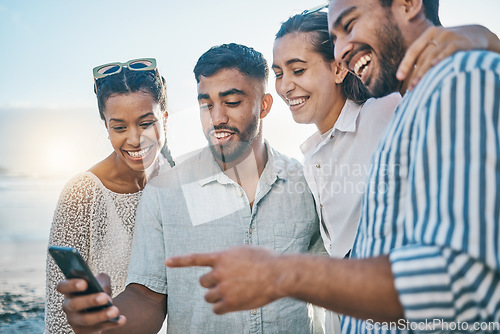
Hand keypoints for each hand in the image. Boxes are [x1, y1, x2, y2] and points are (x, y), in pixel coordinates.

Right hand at [56, 274, 125, 333]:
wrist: (100, 308)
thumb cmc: (97, 291)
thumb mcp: (99, 282)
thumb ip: (101, 280)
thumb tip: (103, 289)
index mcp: (70, 291)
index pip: (63, 286)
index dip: (71, 285)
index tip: (84, 283)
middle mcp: (69, 306)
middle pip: (74, 304)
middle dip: (90, 301)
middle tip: (104, 297)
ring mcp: (75, 321)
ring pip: (86, 319)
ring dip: (101, 315)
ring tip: (115, 310)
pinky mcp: (85, 332)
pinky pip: (97, 329)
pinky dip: (111, 324)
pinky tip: (121, 319)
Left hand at [166, 246, 284, 313]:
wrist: (278, 275)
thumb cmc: (266, 260)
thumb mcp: (244, 251)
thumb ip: (230, 257)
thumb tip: (224, 264)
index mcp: (221, 257)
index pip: (195, 258)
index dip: (179, 260)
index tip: (166, 262)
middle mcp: (219, 272)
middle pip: (203, 282)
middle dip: (211, 284)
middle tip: (226, 282)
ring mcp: (224, 288)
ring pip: (209, 297)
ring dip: (217, 296)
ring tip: (233, 292)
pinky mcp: (230, 303)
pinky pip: (217, 309)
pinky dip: (222, 307)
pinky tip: (234, 303)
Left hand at [397, 25, 496, 90]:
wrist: (479, 34)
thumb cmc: (452, 45)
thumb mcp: (438, 46)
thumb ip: (425, 57)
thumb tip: (409, 79)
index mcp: (428, 34)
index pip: (413, 50)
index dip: (405, 64)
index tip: (399, 77)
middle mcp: (437, 34)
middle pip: (422, 56)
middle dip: (415, 74)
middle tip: (410, 88)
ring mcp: (449, 36)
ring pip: (432, 55)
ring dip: (424, 71)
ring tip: (418, 84)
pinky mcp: (462, 41)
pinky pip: (449, 50)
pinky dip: (441, 57)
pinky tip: (435, 65)